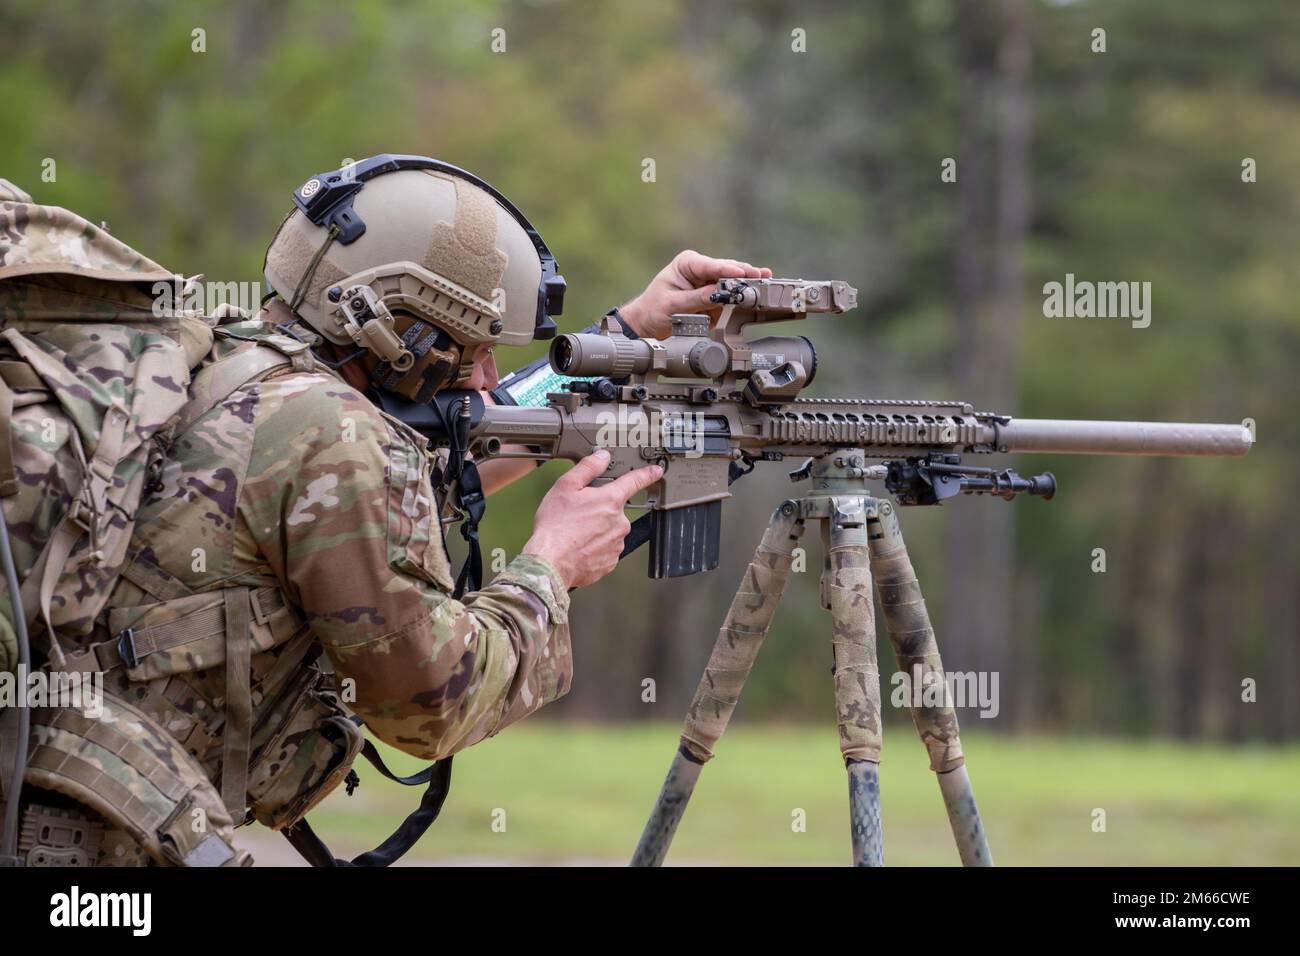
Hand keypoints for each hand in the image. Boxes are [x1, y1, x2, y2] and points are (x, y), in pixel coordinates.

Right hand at [521, 449, 662, 589]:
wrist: (550, 561)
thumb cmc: (555, 526)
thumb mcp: (566, 486)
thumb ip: (588, 468)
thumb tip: (602, 457)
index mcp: (610, 500)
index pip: (634, 482)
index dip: (646, 475)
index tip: (655, 472)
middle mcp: (619, 522)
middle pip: (614, 509)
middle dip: (599, 509)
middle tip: (577, 514)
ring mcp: (616, 543)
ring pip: (609, 530)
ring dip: (596, 529)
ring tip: (574, 532)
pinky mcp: (610, 561)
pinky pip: (605, 549)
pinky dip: (593, 547)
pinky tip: (578, 546)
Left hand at [618, 250, 771, 339]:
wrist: (649, 323)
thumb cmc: (654, 310)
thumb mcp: (673, 305)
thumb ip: (696, 299)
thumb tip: (718, 293)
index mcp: (688, 264)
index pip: (711, 265)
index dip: (728, 270)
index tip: (743, 274)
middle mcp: (702, 270)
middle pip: (728, 270)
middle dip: (745, 275)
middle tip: (762, 278)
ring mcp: (710, 283)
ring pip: (734, 281)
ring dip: (749, 284)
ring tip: (767, 283)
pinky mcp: (716, 297)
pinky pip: (732, 296)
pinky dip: (744, 297)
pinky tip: (759, 294)